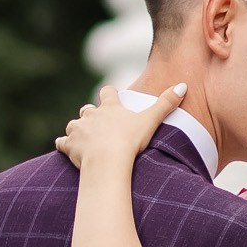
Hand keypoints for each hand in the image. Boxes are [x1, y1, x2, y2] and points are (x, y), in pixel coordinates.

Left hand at [55, 80, 185, 170]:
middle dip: (91, 115)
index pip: (108, 93)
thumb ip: (166, 104)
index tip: (113, 99)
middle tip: (100, 126)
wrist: (108, 161)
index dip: (110, 95)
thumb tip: (183, 85)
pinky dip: (65, 145)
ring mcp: (78, 129)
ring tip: (85, 140)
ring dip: (77, 130)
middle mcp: (91, 115)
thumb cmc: (130, 141)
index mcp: (110, 108)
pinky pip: (62, 142)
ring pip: (73, 124)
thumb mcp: (151, 121)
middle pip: (87, 110)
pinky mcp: (69, 145)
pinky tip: (68, 150)